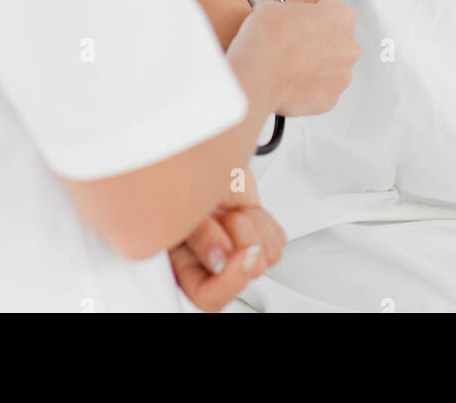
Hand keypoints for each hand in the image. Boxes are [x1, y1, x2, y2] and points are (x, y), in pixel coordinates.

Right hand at [169, 168, 285, 312]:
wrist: (199, 157)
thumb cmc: (180, 178)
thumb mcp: (179, 203)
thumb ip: (197, 236)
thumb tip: (222, 259)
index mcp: (181, 268)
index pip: (208, 298)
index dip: (230, 279)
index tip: (242, 252)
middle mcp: (211, 267)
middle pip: (248, 272)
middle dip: (241, 234)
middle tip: (222, 214)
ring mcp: (237, 254)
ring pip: (267, 255)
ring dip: (250, 222)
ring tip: (228, 208)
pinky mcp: (258, 239)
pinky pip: (277, 239)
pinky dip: (262, 217)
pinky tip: (242, 209)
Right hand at [228, 0, 359, 116]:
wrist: (259, 74)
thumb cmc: (268, 39)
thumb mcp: (270, 6)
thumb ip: (283, 10)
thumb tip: (275, 15)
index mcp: (341, 17)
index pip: (326, 5)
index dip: (304, 8)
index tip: (291, 14)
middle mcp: (349, 47)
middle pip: (332, 38)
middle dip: (312, 38)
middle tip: (288, 39)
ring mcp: (342, 76)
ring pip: (328, 66)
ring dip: (311, 63)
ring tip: (286, 62)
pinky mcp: (330, 100)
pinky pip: (319, 89)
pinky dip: (306, 85)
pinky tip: (287, 79)